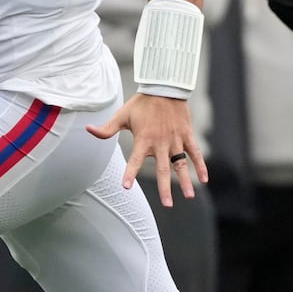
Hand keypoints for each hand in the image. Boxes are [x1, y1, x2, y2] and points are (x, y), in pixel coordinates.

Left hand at [87, 93, 207, 206]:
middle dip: (165, 188)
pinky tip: (205, 179)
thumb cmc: (142, 103)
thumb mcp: (123, 115)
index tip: (127, 187)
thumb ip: (107, 128)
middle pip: (163, 169)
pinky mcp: (186, 135)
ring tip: (189, 196)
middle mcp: (160, 143)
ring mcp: (175, 140)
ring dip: (185, 181)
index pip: (135, 160)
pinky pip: (195, 152)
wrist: (165, 87)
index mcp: (144, 140)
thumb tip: (88, 130)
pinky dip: (201, 165)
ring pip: (181, 164)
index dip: (130, 173)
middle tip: (167, 204)